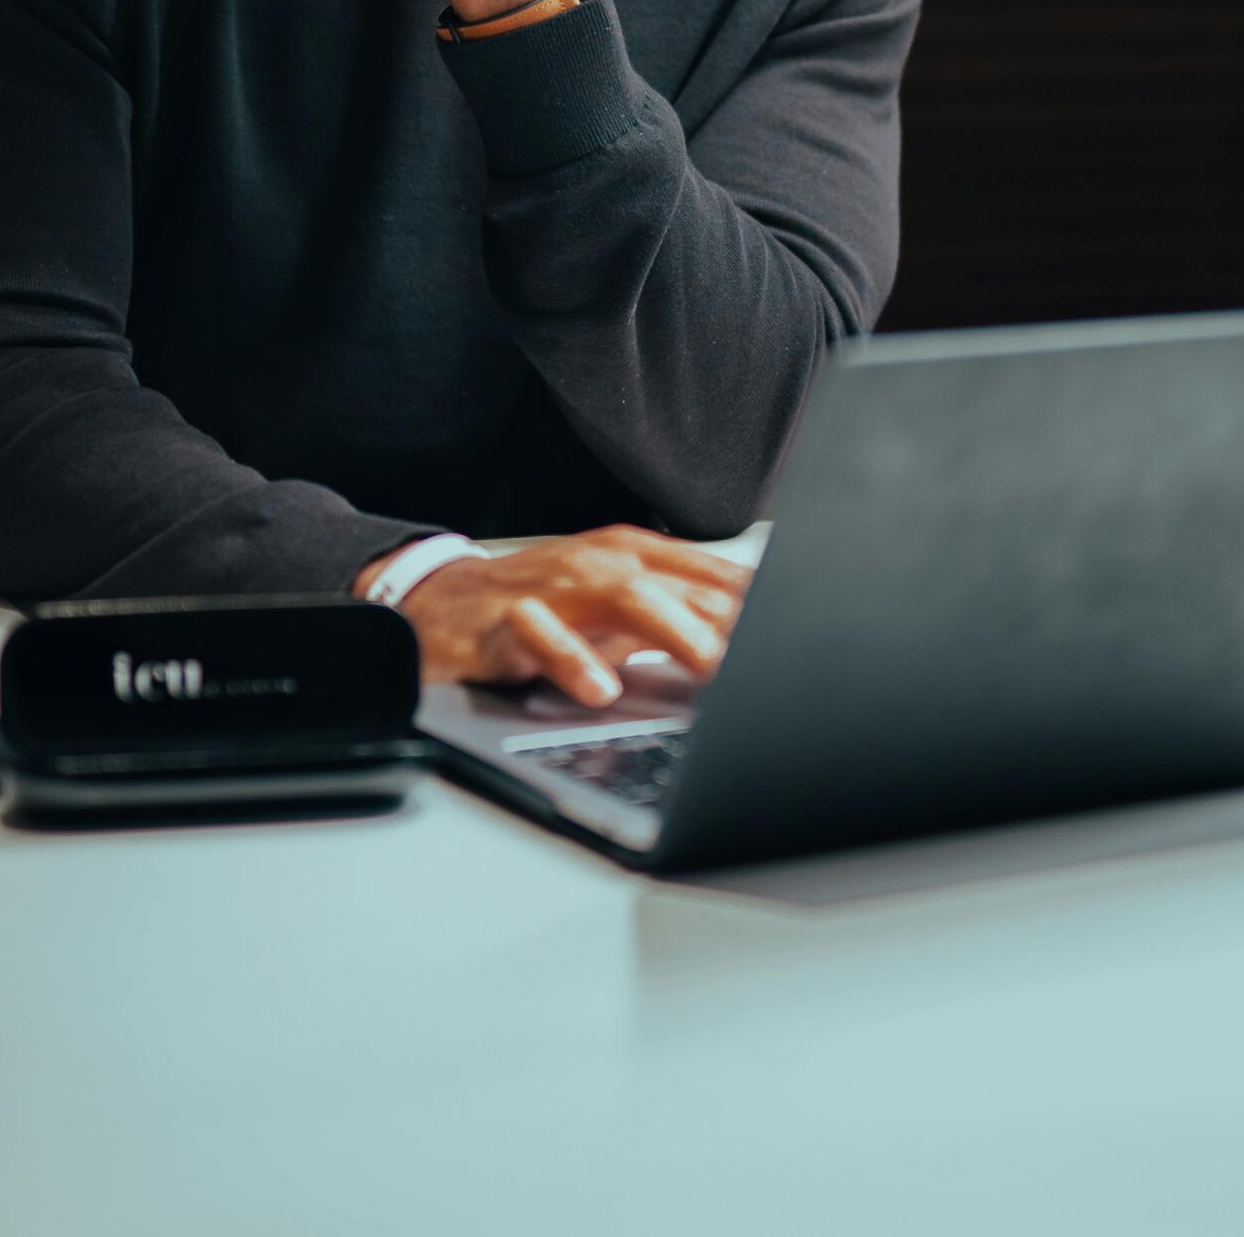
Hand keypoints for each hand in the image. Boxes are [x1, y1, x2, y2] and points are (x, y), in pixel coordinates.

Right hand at [359, 525, 753, 706]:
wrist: (442, 603)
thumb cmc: (542, 606)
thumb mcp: (615, 612)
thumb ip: (677, 619)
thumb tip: (751, 643)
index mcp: (632, 555)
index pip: (708, 574)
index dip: (755, 603)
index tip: (800, 633)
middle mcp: (598, 562)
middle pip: (677, 583)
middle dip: (727, 619)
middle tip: (770, 656)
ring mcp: (553, 586)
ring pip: (621, 596)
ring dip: (671, 628)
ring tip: (709, 665)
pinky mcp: (506, 618)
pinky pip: (541, 634)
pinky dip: (573, 660)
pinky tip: (600, 688)